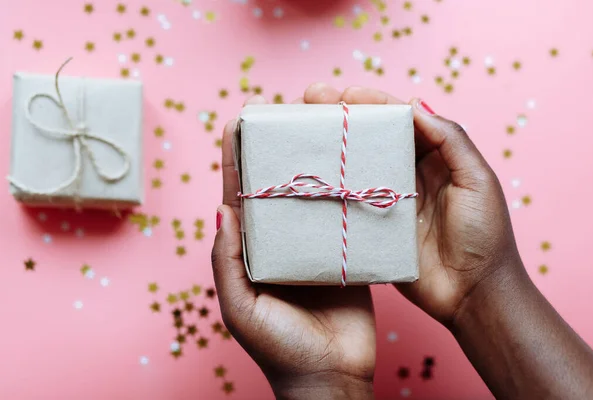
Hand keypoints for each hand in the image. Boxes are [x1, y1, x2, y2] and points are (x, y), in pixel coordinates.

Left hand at [212, 94, 374, 399]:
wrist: (331, 377)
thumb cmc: (280, 349)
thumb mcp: (242, 308)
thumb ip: (227, 262)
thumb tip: (221, 208)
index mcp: (250, 250)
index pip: (237, 193)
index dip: (235, 156)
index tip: (240, 120)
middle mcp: (280, 241)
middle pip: (276, 185)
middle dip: (278, 149)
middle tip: (290, 112)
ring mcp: (313, 245)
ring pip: (311, 193)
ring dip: (314, 161)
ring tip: (323, 126)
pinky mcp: (345, 252)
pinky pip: (344, 215)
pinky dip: (347, 187)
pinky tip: (354, 162)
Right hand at [304, 84, 522, 326]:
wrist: (474, 296)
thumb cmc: (485, 237)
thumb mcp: (477, 180)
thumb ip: (451, 140)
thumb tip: (413, 104)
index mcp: (434, 157)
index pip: (399, 120)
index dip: (371, 103)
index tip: (343, 94)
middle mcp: (407, 174)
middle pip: (371, 137)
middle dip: (341, 116)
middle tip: (310, 101)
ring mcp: (387, 201)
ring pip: (355, 165)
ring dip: (330, 146)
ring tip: (302, 129)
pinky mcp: (374, 228)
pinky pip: (348, 202)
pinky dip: (329, 186)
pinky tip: (309, 174)